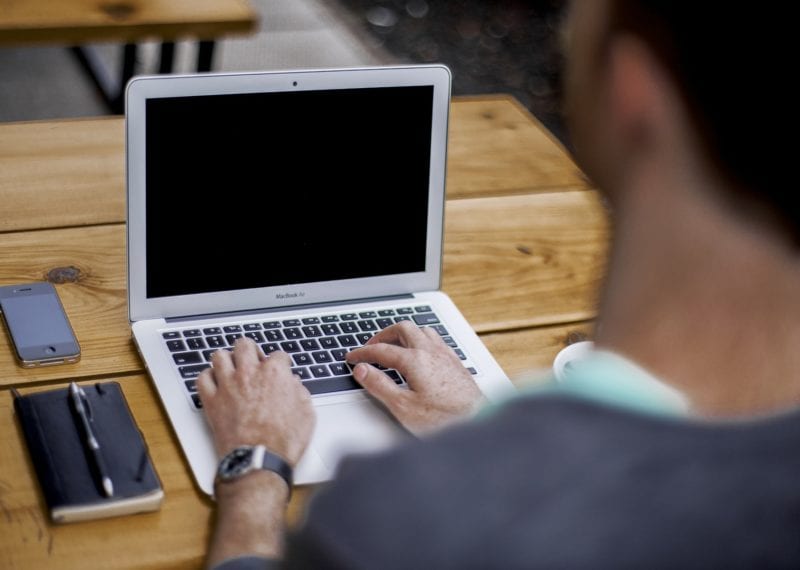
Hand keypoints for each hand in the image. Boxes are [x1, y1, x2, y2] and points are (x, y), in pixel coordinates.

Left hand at [197, 338, 314, 466]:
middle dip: (250, 350)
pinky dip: (208, 378)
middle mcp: (249, 373)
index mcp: (275, 373)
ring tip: (231, 368)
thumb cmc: (284, 441)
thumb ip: (300, 392)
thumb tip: (294, 384)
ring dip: (227, 360)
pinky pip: (202, 378)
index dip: (281, 363)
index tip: (280, 369)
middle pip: (245, 345)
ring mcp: (228, 385)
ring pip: (219, 356)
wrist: (259, 460)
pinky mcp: (212, 401)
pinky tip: (215, 383)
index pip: (278, 355)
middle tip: (253, 361)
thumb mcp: (306, 414)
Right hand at [345, 321, 484, 435]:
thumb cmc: (444, 419)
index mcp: (415, 360)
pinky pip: (435, 339)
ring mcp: (445, 355)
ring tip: (394, 344)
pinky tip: (421, 352)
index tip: (353, 358)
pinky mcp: (455, 362)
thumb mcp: (403, 407)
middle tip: (371, 346)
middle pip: (403, 329)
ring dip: (404, 334)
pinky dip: (420, 339)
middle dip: (383, 335)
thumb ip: (380, 386)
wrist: (478, 422)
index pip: (381, 350)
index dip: (363, 353)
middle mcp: (431, 352)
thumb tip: (362, 370)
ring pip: (421, 330)